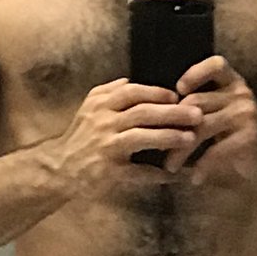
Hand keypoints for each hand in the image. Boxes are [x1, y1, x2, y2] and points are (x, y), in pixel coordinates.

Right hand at [55, 78, 202, 195]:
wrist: (59, 167)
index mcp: (100, 105)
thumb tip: (130, 81)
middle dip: (172, 112)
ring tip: (190, 138)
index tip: (178, 95)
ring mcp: (106, 147)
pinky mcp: (109, 171)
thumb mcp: (88, 108)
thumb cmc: (80, 137)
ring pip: (141, 137)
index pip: (132, 92)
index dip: (157, 93)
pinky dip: (159, 174)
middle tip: (197, 114)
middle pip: (142, 112)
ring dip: (168, 137)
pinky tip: (177, 174)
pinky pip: (139, 172)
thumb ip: (108, 92)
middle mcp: (103, 123)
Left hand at [165, 56, 256, 186]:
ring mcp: (245, 114)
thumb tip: (162, 112)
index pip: (215, 65)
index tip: (179, 90)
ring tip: (170, 166)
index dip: (194, 73)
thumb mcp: (226, 112)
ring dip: (180, 151)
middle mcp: (240, 94)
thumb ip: (204, 105)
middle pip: (194, 103)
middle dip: (172, 126)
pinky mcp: (248, 137)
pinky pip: (215, 151)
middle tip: (158, 145)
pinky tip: (195, 178)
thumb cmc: (243, 135)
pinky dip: (201, 167)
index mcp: (234, 84)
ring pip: (200, 128)